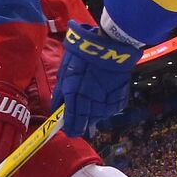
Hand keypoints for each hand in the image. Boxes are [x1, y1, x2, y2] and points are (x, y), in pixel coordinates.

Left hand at [53, 21, 141, 137]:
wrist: (108, 44)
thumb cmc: (82, 54)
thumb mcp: (65, 70)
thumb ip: (61, 92)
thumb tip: (57, 107)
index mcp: (75, 93)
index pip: (72, 119)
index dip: (70, 128)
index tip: (69, 132)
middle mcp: (91, 100)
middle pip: (86, 122)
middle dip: (81, 127)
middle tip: (78, 129)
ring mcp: (107, 100)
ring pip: (99, 117)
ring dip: (93, 118)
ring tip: (91, 113)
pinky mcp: (119, 96)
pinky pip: (111, 109)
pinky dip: (106, 109)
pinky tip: (103, 104)